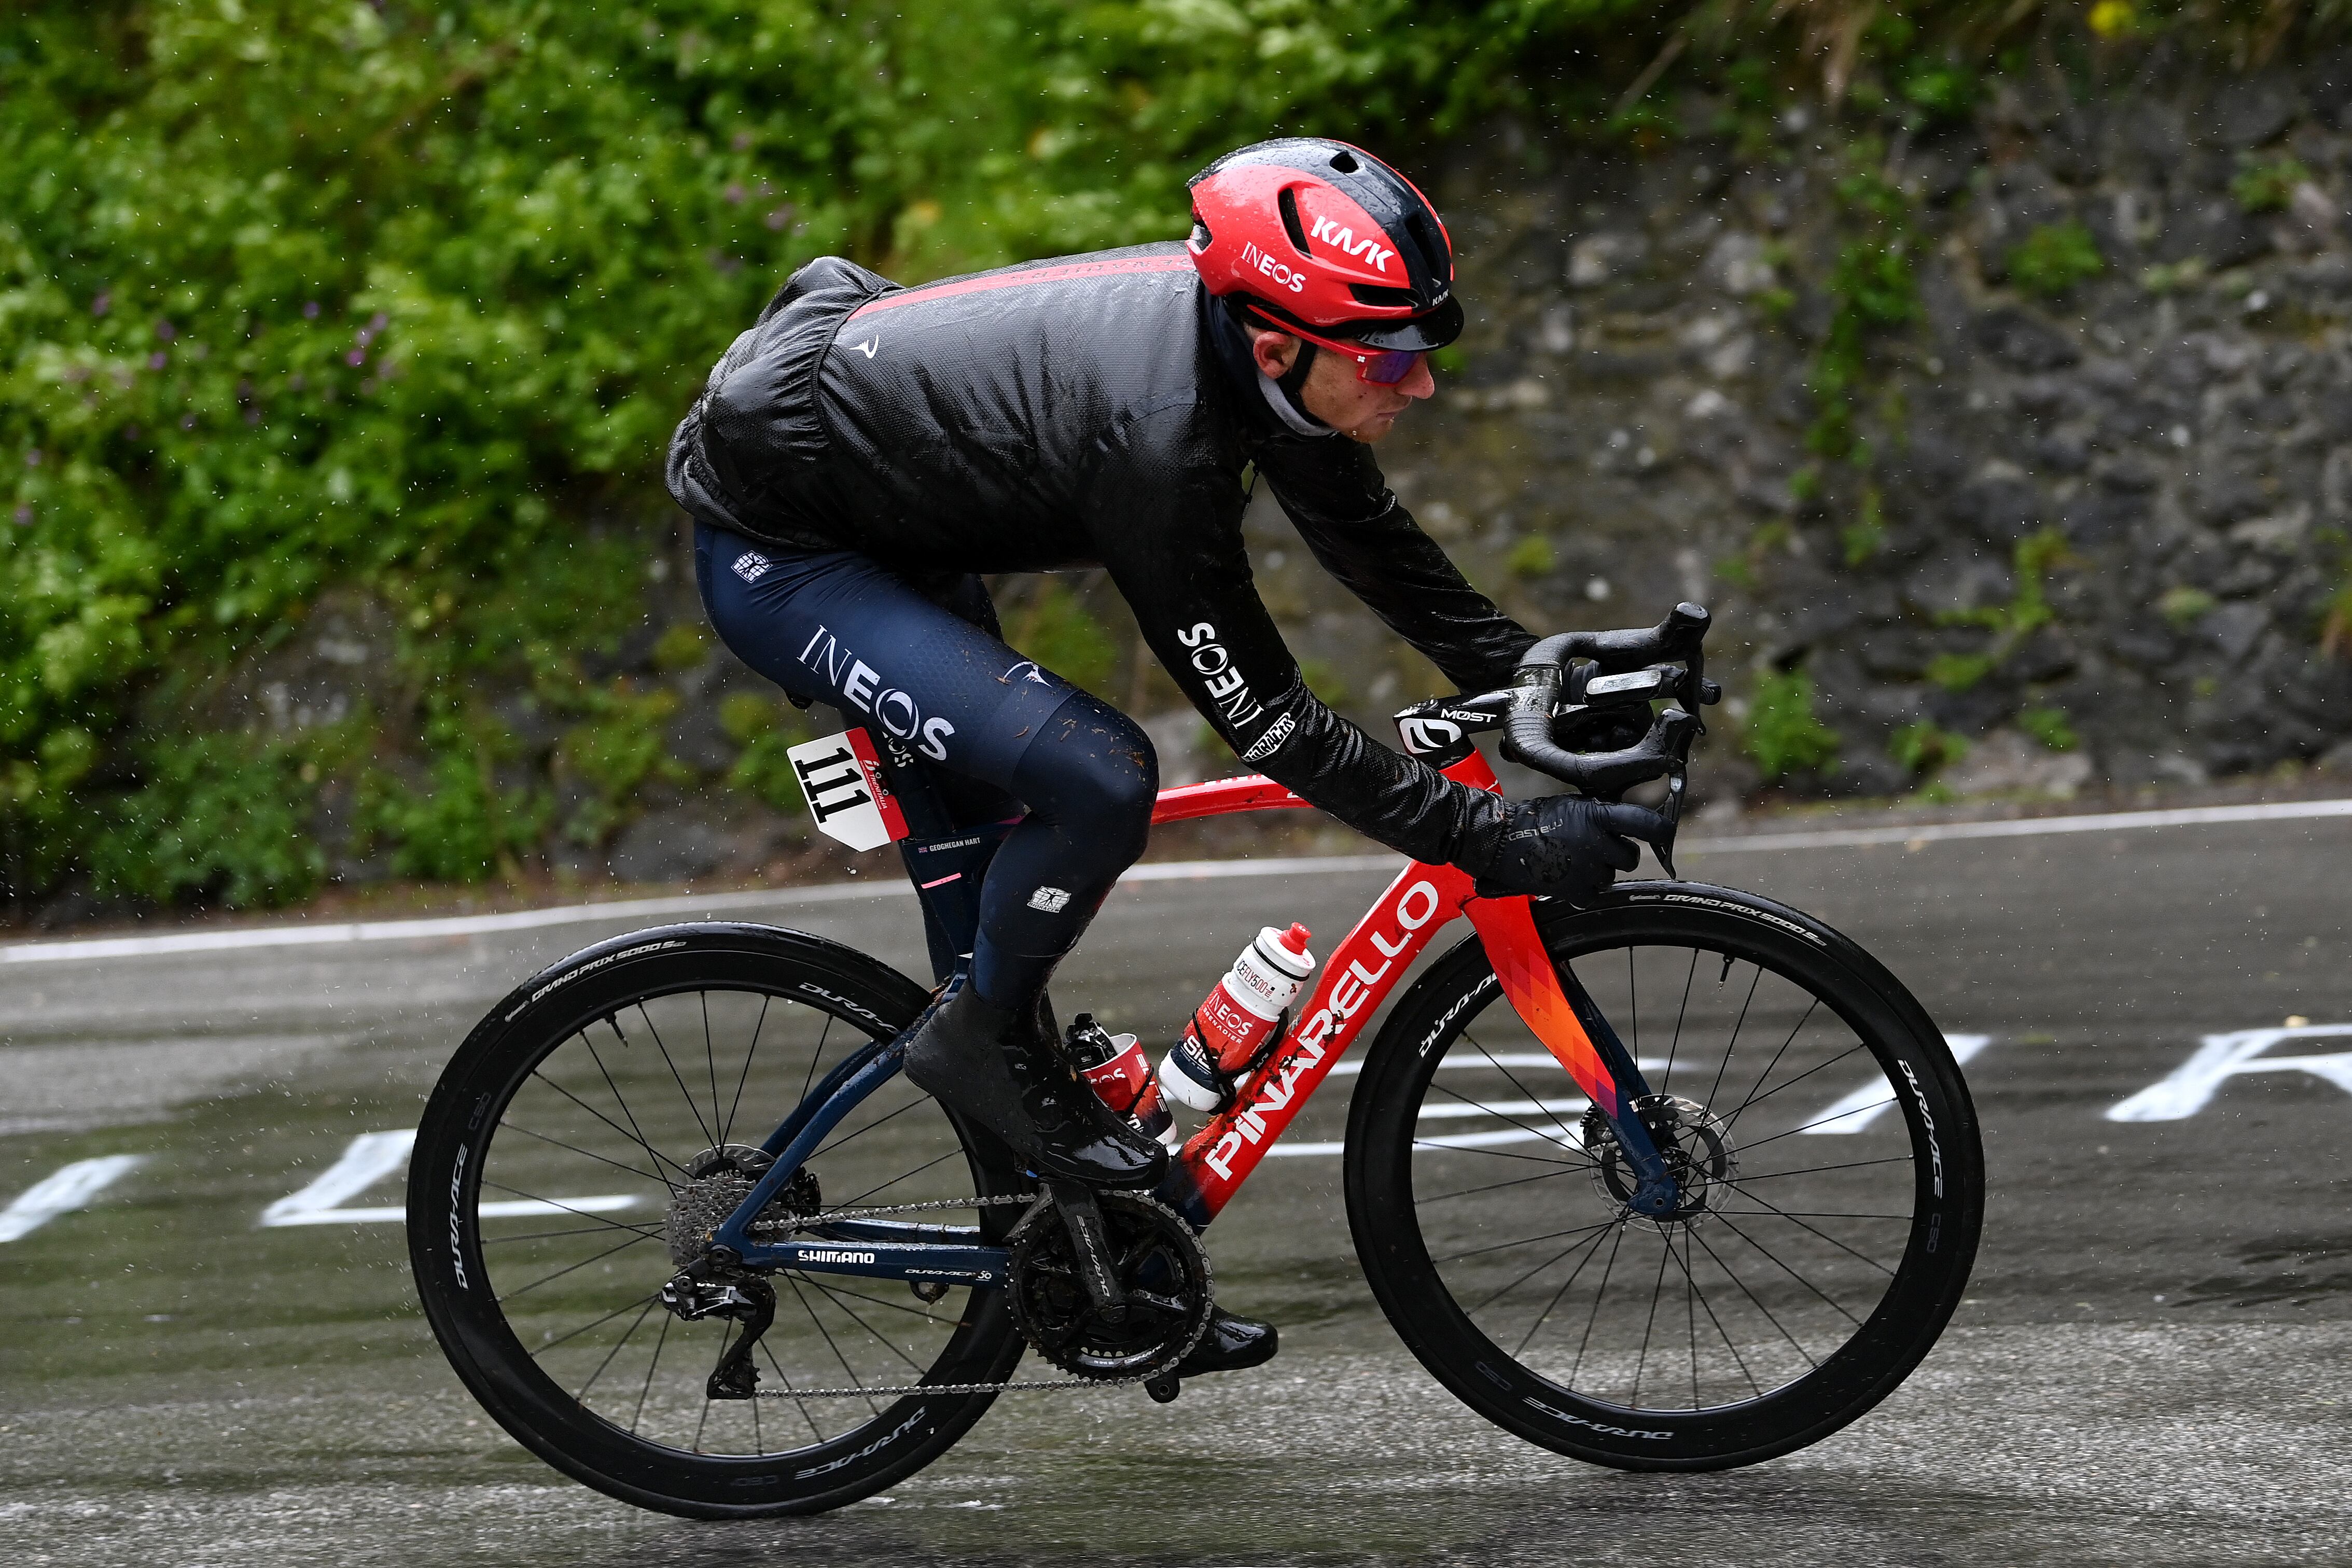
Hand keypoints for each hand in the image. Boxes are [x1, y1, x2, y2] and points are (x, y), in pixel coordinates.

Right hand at [1466, 795, 1668, 903]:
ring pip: (1610, 877)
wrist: (1501, 842)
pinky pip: (1593, 895)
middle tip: (1593, 848)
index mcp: (1597, 816)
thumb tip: (1626, 823)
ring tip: (1570, 860)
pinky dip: (1583, 890)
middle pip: (1629, 857)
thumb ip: (1601, 815)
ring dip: (1596, 871)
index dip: (1660, 830)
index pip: (1644, 822)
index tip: (1665, 834)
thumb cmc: (1535, 820)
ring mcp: (1587, 870)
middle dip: (1616, 854)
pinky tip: (1565, 876)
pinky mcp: (1576, 892)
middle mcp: (1597, 843)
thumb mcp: (1574, 806)